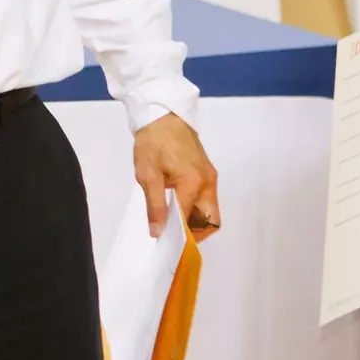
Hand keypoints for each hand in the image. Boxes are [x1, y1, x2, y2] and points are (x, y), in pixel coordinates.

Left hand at [133, 114, 219, 241]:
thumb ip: (154, 206)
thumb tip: (157, 232)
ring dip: (196, 219)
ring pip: (211, 210)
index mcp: (193, 183)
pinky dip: (196, 207)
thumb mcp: (147, 175)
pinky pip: (207, 198)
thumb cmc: (152, 142)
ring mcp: (210, 176)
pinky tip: (176, 205)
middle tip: (174, 235)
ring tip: (172, 220)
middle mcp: (208, 182)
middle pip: (212, 220)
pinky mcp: (208, 171)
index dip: (181, 236)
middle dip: (196, 232)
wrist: (162, 114)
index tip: (168, 245)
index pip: (191, 221)